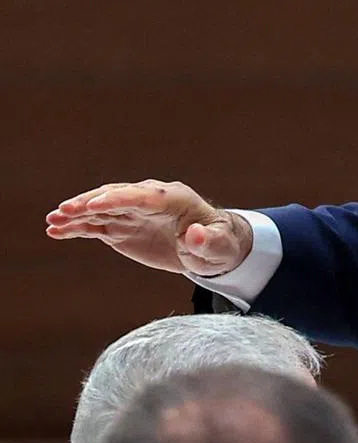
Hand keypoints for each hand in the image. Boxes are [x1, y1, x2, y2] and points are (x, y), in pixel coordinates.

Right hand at [45, 180, 252, 276]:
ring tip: (52, 221)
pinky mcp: (122, 227)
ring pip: (100, 209)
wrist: (210, 247)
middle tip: (64, 210)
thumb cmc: (219, 243)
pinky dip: (77, 227)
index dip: (121, 199)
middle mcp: (149, 200)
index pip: (144, 196)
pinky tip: (55, 231)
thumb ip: (207, 241)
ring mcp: (132, 213)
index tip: (97, 204)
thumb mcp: (219, 246)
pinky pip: (96, 225)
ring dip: (77, 214)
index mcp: (175, 198)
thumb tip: (193, 234)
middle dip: (90, 202)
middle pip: (116, 197)